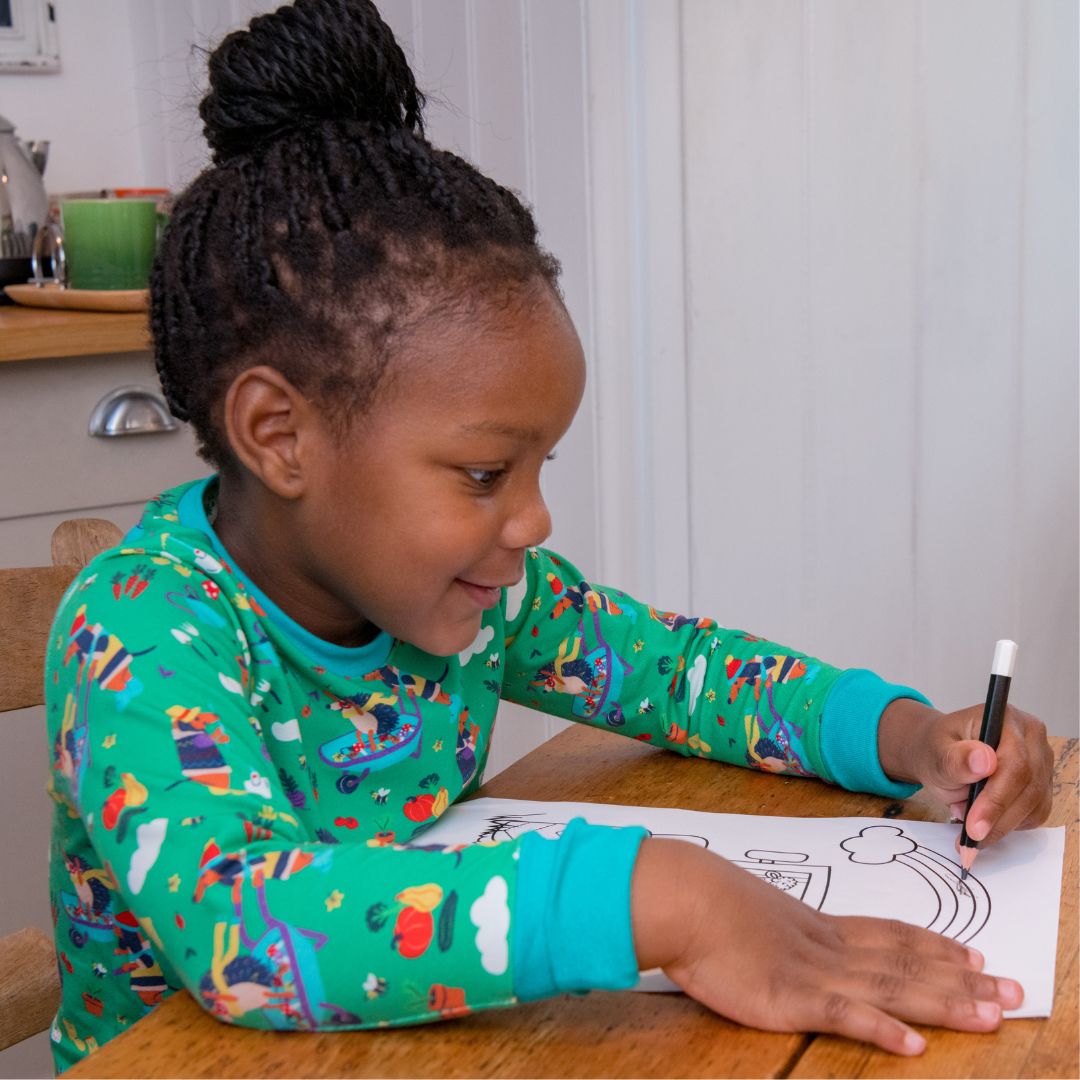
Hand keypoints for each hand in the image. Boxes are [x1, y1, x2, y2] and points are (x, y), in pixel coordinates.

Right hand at [632, 839, 1023, 1054]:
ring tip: (991, 1015)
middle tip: (1014, 990)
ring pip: (891, 987)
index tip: (973, 954)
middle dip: (962, 979)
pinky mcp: (789, 997)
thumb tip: (773, 933)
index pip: (888, 933)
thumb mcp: (749, 910)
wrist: (681, 897)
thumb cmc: (704, 902)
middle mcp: (827, 947)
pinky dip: (880, 1028)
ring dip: (945, 1002)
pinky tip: (912, 1044)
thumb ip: (773, 927)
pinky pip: (843, 1015)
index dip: (933, 945)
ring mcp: (812, 972)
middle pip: (905, 962)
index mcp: (817, 926)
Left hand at [878, 698, 1053, 846]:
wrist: (940, 754)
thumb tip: (984, 760)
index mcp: (1007, 719)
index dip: (996, 799)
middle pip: (1028, 787)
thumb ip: (956, 758)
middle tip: (970, 839)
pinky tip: (985, 826)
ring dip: (1002, 826)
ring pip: (1034, 805)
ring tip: (969, 832)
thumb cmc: (937, 748)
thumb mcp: (935, 752)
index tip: (973, 826)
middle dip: (997, 819)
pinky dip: (1010, 826)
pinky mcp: (1041, 785)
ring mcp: (1041, 763)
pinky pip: (1034, 814)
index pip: (1015, 763)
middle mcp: (1032, 739)